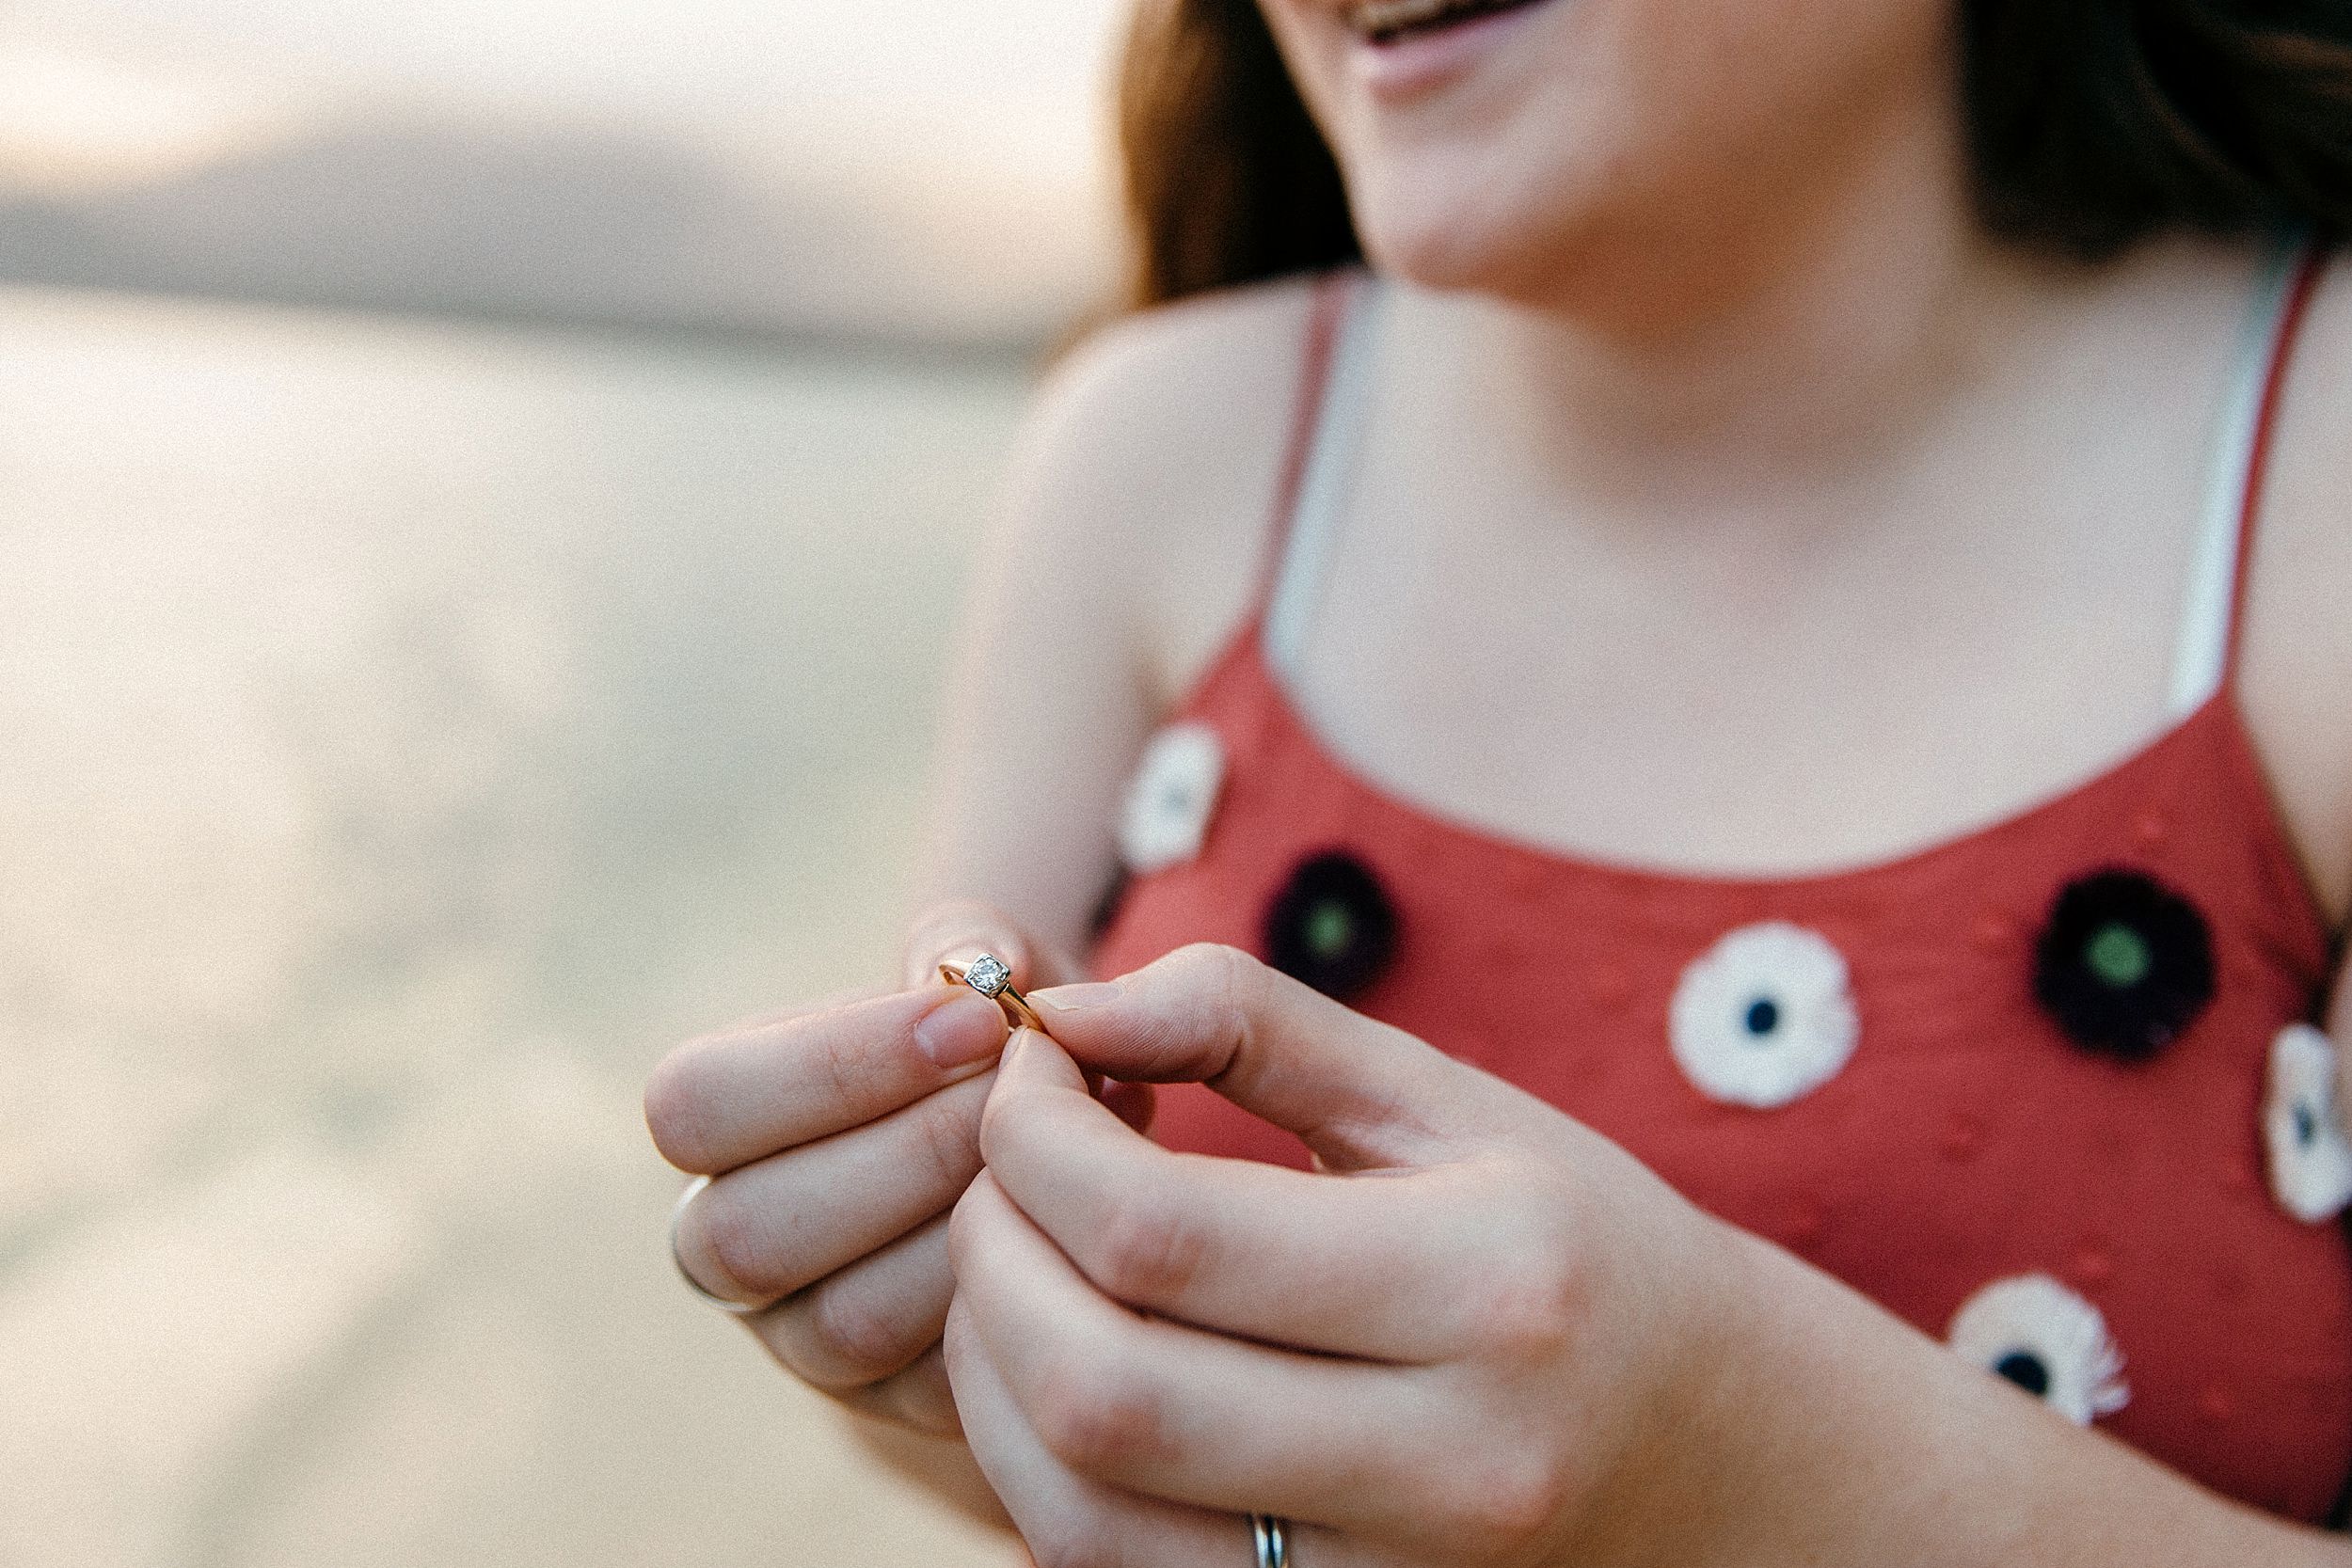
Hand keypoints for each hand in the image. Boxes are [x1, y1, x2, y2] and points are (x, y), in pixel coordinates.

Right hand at [645, 900, 1104, 1434]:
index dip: (829, 1064)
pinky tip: (1090, 1211)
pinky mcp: (900, 1405)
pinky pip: (940, 1377)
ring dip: (970, 1222)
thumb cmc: (994, 1043)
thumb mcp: (980, 974)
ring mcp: (807, 1342)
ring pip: (848, 1318)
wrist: (1056, 1144)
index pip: (694, 1106)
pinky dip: (1022, 1289)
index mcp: (720, 1129)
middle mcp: (731, 1248)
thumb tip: (977, 969)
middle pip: (748, 1232)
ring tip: (1076, 1140)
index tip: (973, 1019)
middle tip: (1028, 1091)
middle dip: (910, 1150)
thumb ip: (967, 948)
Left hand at [943, 942, 1748, 1566]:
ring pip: (1081, 1510)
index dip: (1036, 1138)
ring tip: (1011, 1257)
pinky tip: (1050, 1362)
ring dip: (992, 1371)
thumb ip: (1251, 1022)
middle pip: (1104, 1387)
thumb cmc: (1558, 1234)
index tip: (1028, 1064)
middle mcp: (1452, 1464)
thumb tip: (1062, 1007)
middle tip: (1001, 1164)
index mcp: (1492, 1289)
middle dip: (994, 1253)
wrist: (1701, 1442)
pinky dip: (1038, 1466)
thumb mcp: (1442, 1095)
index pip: (1164, 1235)